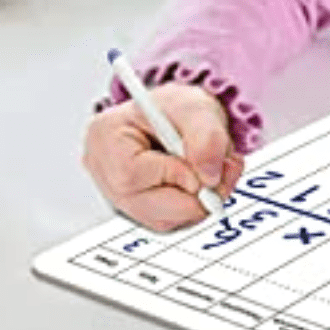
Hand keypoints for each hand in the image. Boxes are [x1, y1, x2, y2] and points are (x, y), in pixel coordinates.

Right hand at [83, 83, 245, 230]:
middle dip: (196, 192)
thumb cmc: (177, 108)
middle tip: (224, 167)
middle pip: (150, 208)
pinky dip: (194, 204)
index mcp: (105, 138)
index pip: (132, 176)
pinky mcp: (141, 211)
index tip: (203, 160)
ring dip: (199, 199)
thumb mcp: (196, 108)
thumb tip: (209, 179)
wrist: (179, 116)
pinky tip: (200, 179)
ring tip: (211, 166)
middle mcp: (105, 174)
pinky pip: (173, 221)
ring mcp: (120, 197)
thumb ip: (207, 139)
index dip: (176, 173)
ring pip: (166, 220)